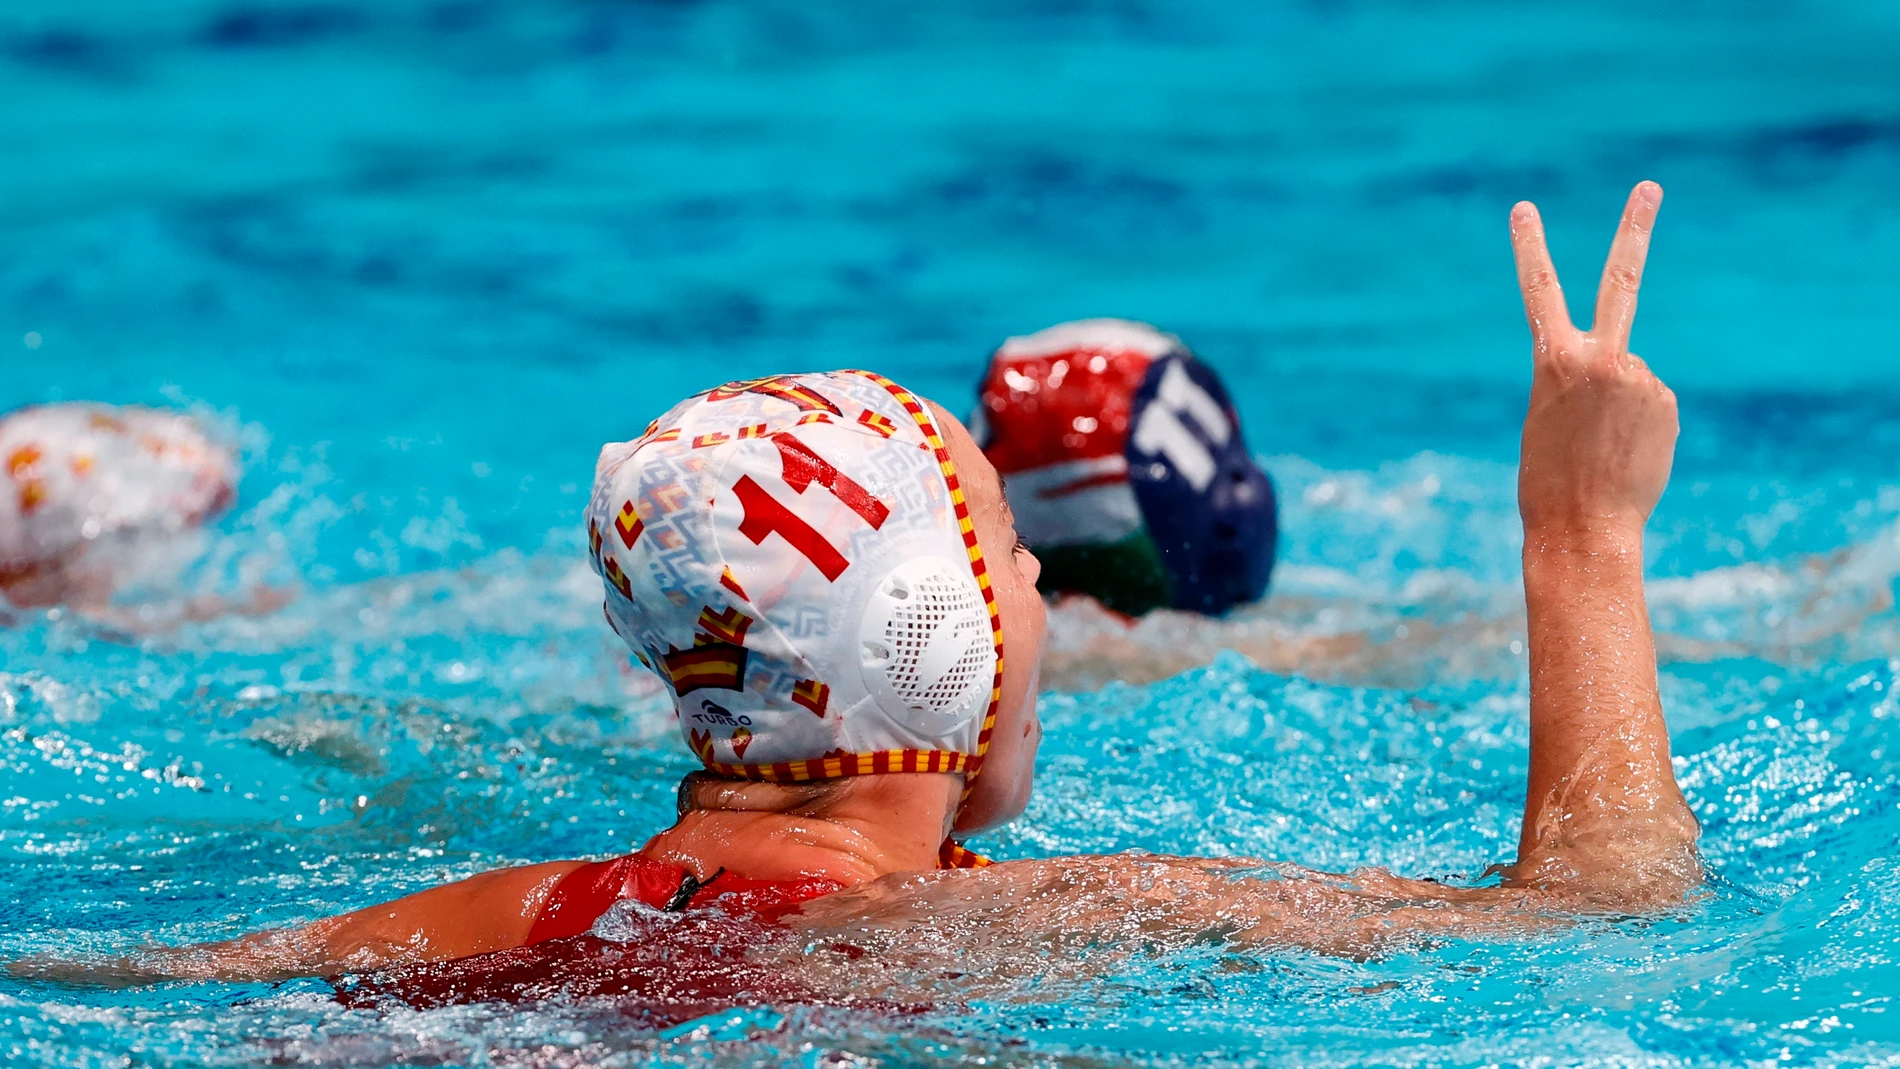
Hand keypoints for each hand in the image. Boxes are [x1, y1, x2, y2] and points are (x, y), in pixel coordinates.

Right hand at [1511, 182, 1678, 547]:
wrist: (1583, 529)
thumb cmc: (1548, 482)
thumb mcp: (1547, 416)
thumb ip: (1582, 378)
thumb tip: (1631, 371)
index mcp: (1554, 361)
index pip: (1539, 291)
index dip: (1528, 247)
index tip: (1523, 207)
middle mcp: (1602, 358)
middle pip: (1621, 280)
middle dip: (1633, 229)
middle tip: (1649, 187)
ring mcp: (1641, 378)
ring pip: (1630, 374)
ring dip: (1618, 406)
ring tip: (1601, 448)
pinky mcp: (1667, 403)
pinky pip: (1649, 402)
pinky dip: (1637, 425)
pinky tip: (1624, 455)